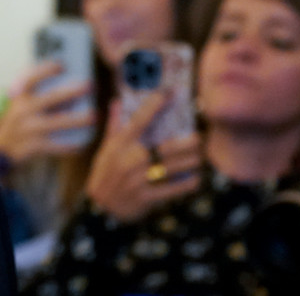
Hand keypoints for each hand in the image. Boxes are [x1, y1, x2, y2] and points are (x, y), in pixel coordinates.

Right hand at [0, 61, 95, 164]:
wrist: (1, 149)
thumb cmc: (17, 123)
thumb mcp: (20, 106)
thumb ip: (40, 98)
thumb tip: (71, 94)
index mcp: (20, 98)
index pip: (31, 79)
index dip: (46, 70)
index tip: (62, 64)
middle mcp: (23, 111)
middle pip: (50, 98)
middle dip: (70, 92)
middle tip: (88, 86)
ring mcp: (28, 129)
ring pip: (57, 122)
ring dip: (76, 119)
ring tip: (93, 116)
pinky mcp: (33, 146)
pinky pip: (56, 146)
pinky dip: (70, 146)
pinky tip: (82, 143)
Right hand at [84, 93, 201, 222]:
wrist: (100, 207)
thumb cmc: (104, 173)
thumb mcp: (105, 148)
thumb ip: (114, 125)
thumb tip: (117, 102)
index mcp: (121, 144)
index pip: (140, 119)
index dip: (155, 104)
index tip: (170, 93)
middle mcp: (131, 159)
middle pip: (168, 147)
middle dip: (189, 142)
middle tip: (199, 138)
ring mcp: (139, 179)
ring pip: (175, 167)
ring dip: (192, 162)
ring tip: (200, 157)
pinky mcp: (147, 197)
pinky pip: (175, 189)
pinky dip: (189, 183)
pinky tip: (196, 178)